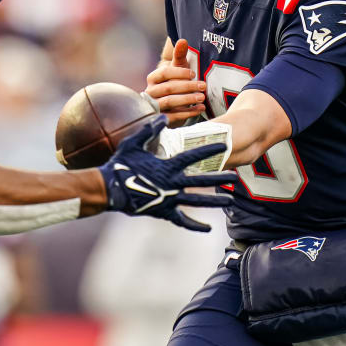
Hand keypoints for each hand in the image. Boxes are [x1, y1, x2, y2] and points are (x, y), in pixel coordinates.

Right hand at [98, 116, 236, 231]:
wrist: (110, 189)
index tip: (223, 145)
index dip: (209, 149)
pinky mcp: (164, 211)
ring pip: (197, 201)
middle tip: (235, 176)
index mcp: (168, 166)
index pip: (193, 156)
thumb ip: (150, 130)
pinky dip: (195, 225)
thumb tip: (163, 117)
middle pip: (201, 180)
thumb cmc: (120, 164)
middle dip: (219, 177)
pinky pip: (182, 220)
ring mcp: (169, 199)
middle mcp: (173, 183)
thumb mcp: (134, 143)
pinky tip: (208, 228)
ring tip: (231, 200)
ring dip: (215, 200)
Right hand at [145, 39, 206, 125]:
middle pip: (168, 88)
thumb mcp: (177, 68)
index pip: (164, 73)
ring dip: (187, 99)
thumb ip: (179, 55)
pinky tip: (200, 109)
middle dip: (187, 86)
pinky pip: (174, 116)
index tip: (193, 73)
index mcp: (153, 78)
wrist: (171, 105)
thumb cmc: (175, 82)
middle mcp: (151, 92)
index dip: (179, 73)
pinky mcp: (162, 118)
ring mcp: (155, 106)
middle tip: (203, 86)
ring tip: (202, 98)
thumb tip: (183, 40)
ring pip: (170, 101)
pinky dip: (188, 112)